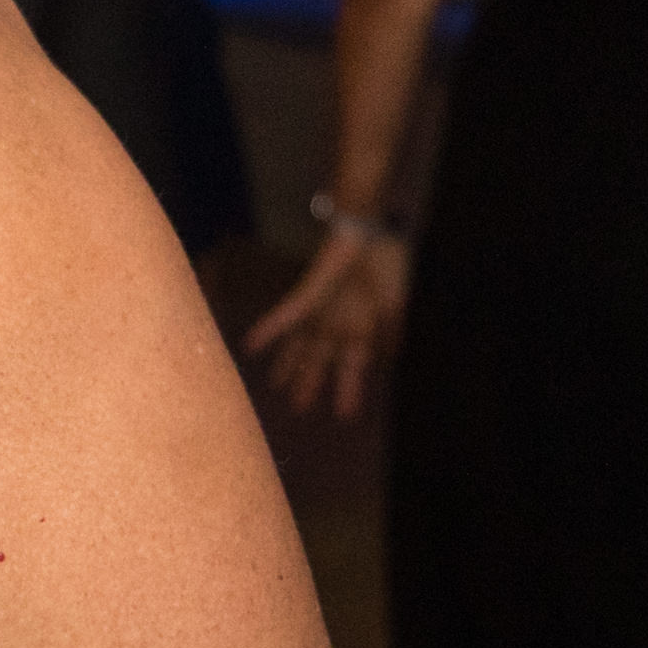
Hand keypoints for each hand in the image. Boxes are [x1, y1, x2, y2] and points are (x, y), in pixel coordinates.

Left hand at [241, 231, 408, 419]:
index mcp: (361, 328)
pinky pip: (285, 316)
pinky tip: (251, 347)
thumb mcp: (397, 303)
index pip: (352, 368)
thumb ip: (393, 331)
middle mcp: (336, 324)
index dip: (348, 391)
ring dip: (288, 366)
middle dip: (310, 383)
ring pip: (299, 345)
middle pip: (320, 361)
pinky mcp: (307, 294)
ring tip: (277, 388)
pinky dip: (269, 331)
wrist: (370, 231)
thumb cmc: (386, 262)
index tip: (347, 416)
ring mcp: (319, 311)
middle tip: (299, 408)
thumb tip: (394, 356)